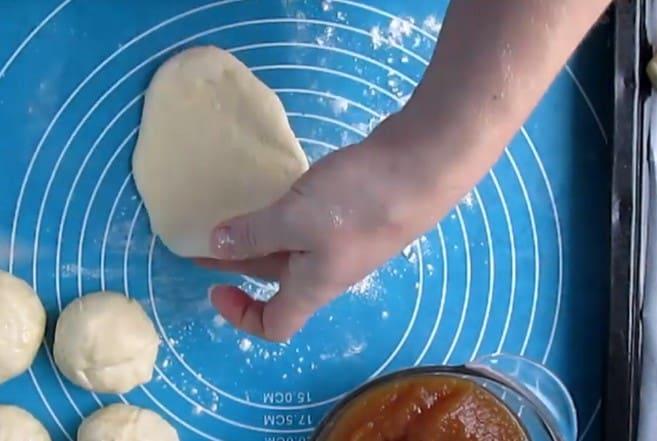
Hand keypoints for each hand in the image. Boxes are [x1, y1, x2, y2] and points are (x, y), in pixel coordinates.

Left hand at [196, 117, 463, 340]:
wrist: (424, 164)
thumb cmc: (359, 202)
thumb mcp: (295, 218)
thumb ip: (253, 234)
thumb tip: (216, 246)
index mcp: (312, 285)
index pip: (274, 325)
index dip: (240, 316)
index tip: (216, 287)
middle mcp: (325, 269)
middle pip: (275, 280)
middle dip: (237, 262)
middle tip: (205, 235)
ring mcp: (341, 239)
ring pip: (290, 246)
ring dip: (258, 233)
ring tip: (231, 207)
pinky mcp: (350, 210)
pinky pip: (306, 221)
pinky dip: (283, 212)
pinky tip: (273, 188)